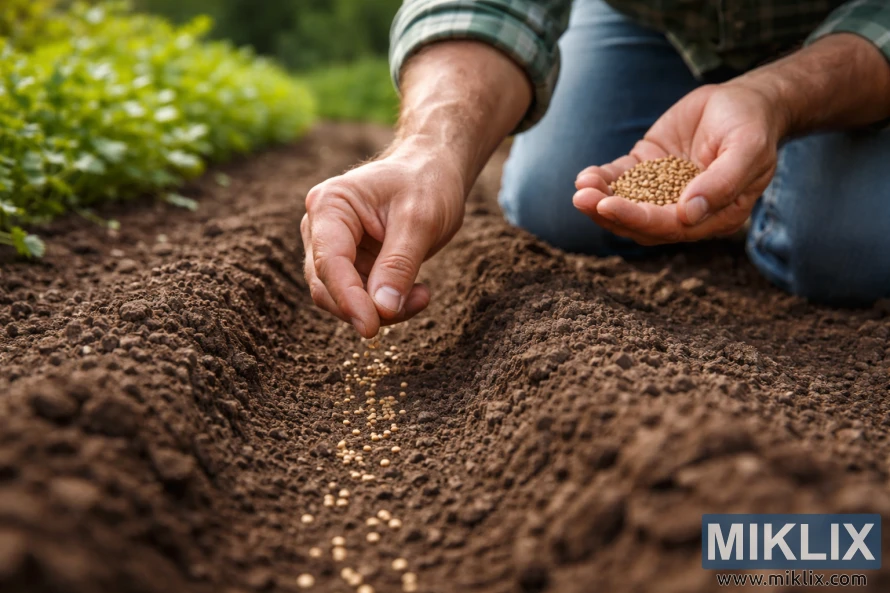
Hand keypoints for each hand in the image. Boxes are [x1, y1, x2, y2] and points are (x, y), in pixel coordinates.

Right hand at [302, 139, 465, 337]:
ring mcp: (332, 248)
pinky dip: (386, 304)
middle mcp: (320, 228)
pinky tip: (417, 293)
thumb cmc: (426, 183)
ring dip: (380, 308)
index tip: (371, 327)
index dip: (347, 299)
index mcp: (330, 205)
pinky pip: (359, 297)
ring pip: (342, 298)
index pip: (328, 262)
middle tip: (414, 306)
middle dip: (365, 306)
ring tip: (421, 296)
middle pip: (326, 286)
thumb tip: (382, 310)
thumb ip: (399, 264)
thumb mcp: (420, 220)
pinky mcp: (350, 264)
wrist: (434, 172)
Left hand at [573, 83, 786, 244]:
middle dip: (609, 213)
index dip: (637, 218)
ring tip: (580, 188)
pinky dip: (602, 179)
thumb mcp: (747, 148)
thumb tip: (688, 214)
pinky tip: (585, 176)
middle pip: (641, 223)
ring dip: (600, 200)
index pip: (669, 226)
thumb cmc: (752, 125)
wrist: (745, 100)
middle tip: (581, 199)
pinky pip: (621, 179)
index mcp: (714, 216)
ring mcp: (664, 190)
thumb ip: (723, 182)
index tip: (608, 206)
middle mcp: (685, 210)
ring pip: (626, 204)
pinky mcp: (649, 168)